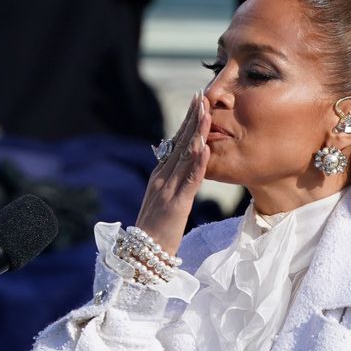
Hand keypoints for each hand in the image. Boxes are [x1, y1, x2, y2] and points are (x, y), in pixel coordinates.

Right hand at [135, 90, 211, 255]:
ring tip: (206, 113)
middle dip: (192, 118)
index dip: (187, 121)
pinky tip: (206, 149)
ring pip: (185, 156)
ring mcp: (168, 189)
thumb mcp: (165, 199)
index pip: (176, 142)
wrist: (143, 255)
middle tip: (202, 95)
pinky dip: (197, 164)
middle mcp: (162, 177)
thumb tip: (184, 163)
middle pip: (180, 142)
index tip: (197, 102)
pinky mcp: (176, 204)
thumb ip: (172, 181)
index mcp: (160, 175)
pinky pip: (189, 181)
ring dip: (197, 134)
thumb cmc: (157, 229)